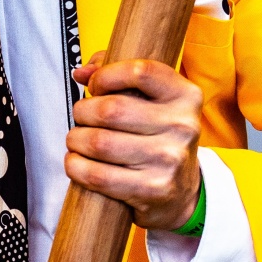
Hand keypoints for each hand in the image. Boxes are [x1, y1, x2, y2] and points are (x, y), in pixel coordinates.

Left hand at [66, 55, 203, 231]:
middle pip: (111, 110)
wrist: (182, 189)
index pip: (140, 72)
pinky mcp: (153, 189)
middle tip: (80, 117)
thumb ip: (117, 74)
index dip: (106, 75)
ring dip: (76, 140)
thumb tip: (81, 73)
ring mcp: (169, 159)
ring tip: (76, 140)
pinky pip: (98, 176)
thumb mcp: (152, 99)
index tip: (95, 86)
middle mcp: (182, 126)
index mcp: (185, 96)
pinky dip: (76, 166)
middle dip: (83, 111)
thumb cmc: (158, 134)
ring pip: (100, 143)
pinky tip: (76, 162)